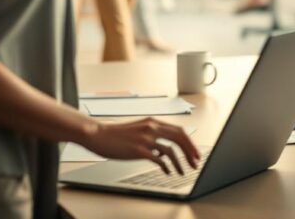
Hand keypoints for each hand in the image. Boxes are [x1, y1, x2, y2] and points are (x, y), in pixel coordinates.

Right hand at [80, 118, 200, 174]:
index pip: (179, 131)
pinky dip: (167, 166)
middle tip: (196, 162)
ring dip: (180, 162)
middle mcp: (152, 128)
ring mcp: (145, 139)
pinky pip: (159, 159)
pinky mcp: (138, 150)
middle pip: (180, 138)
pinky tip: (168, 172)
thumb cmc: (116, 134)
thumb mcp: (138, 130)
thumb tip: (163, 152)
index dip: (189, 142)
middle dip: (191, 151)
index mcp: (153, 122)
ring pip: (172, 150)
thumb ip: (153, 137)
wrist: (98, 135)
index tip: (194, 152)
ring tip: (183, 171)